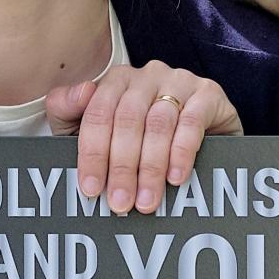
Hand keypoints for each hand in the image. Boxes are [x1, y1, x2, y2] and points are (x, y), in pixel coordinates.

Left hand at [47, 61, 240, 214]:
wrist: (201, 137)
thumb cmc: (140, 138)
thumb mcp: (95, 128)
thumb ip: (70, 110)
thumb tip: (82, 92)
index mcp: (117, 80)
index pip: (99, 114)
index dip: (92, 153)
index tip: (90, 189)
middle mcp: (147, 75)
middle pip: (128, 121)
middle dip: (121, 167)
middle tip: (120, 203)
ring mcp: (179, 81)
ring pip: (158, 124)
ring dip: (150, 167)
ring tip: (146, 201)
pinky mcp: (208, 94)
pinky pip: (192, 122)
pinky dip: (182, 152)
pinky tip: (175, 178)